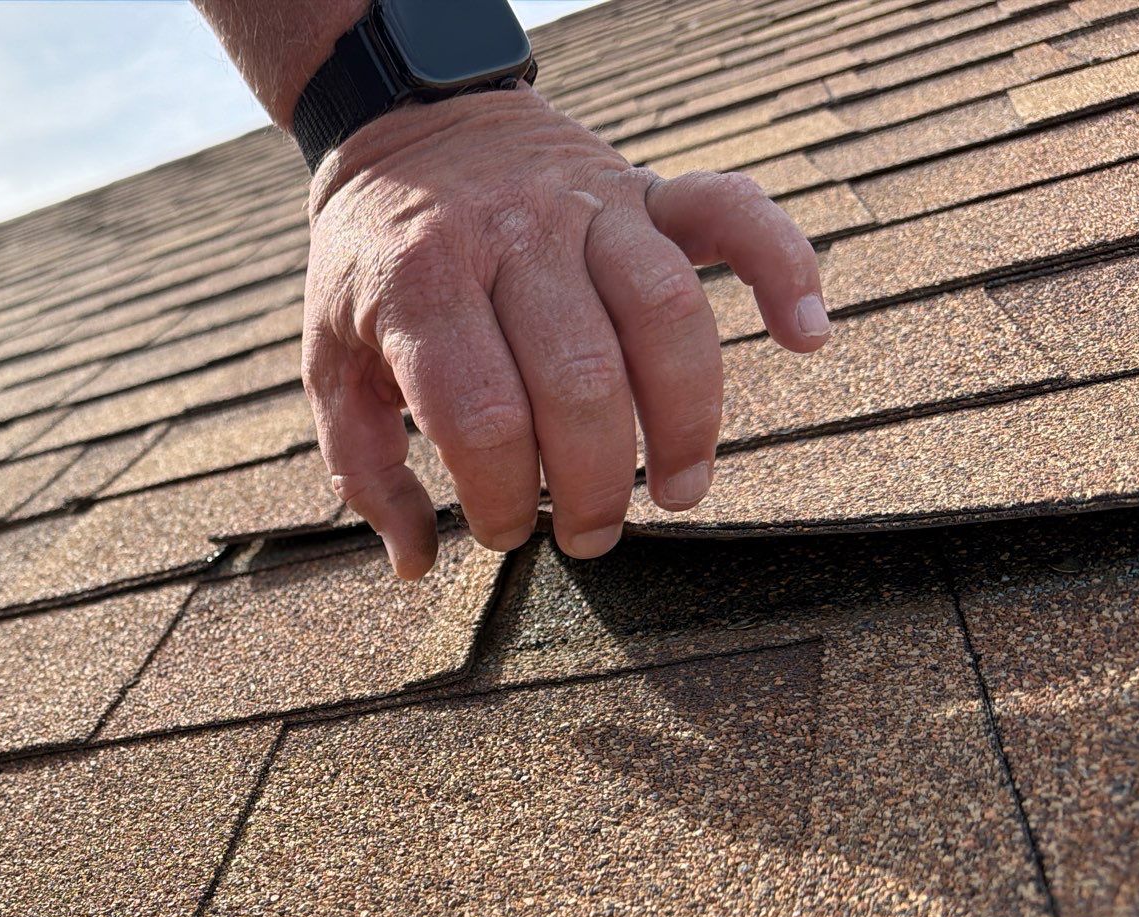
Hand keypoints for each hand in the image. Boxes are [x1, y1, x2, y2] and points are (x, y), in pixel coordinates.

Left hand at [302, 84, 829, 577]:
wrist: (408, 131)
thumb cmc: (373, 268)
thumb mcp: (331, 360)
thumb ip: (365, 467)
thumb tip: (416, 564)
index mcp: (421, 284)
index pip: (481, 415)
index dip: (502, 495)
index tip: (505, 532)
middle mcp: (511, 239)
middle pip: (579, 381)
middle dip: (593, 485)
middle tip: (588, 537)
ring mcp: (589, 207)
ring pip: (664, 317)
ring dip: (684, 422)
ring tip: (679, 493)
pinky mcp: (646, 188)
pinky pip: (734, 213)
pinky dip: (784, 267)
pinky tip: (807, 336)